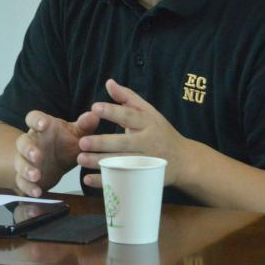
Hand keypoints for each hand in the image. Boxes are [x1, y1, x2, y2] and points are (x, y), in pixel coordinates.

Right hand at [14, 109, 99, 196]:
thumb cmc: (64, 143)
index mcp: (41, 127)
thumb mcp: (77, 134)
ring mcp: (26, 160)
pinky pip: (22, 182)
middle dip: (28, 149)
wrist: (55, 163)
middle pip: (22, 142)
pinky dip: (27, 187)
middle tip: (37, 156)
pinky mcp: (25, 177)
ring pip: (20, 162)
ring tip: (36, 176)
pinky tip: (37, 192)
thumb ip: (85, 126)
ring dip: (26, 169)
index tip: (43, 125)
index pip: (33, 118)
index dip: (36, 120)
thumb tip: (94, 115)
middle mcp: (31, 142)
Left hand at [77, 80, 192, 188]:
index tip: (94, 108)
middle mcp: (148, 142)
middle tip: (82, 141)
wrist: (184, 160)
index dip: (112, 111)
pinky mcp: (144, 177)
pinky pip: (123, 180)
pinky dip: (106, 181)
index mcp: (147, 123)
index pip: (129, 116)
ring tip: (81, 159)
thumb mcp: (149, 112)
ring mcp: (146, 162)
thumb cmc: (161, 132)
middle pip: (124, 143)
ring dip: (100, 163)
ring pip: (122, 163)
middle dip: (102, 143)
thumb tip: (109, 83)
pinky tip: (88, 179)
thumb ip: (128, 98)